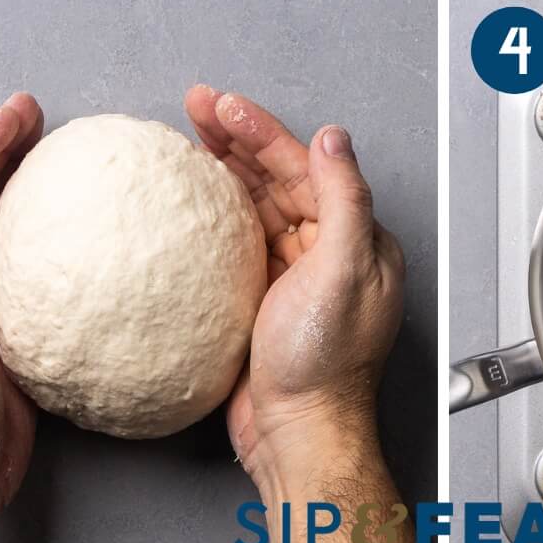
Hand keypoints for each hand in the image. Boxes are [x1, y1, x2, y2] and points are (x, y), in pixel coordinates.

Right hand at [184, 85, 404, 492]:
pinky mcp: (261, 294)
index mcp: (353, 236)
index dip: (261, 131)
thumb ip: (344, 199)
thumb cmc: (326, 365)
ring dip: (222, 168)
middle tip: (197, 106)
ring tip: (189, 137)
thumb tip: (334, 138)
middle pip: (276, 176)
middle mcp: (326, 247)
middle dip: (236, 137)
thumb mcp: (344, 271)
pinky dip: (212, 213)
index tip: (224, 106)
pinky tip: (189, 200)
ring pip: (253, 202)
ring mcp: (292, 270)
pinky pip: (235, 239)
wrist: (297, 436)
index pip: (303, 165)